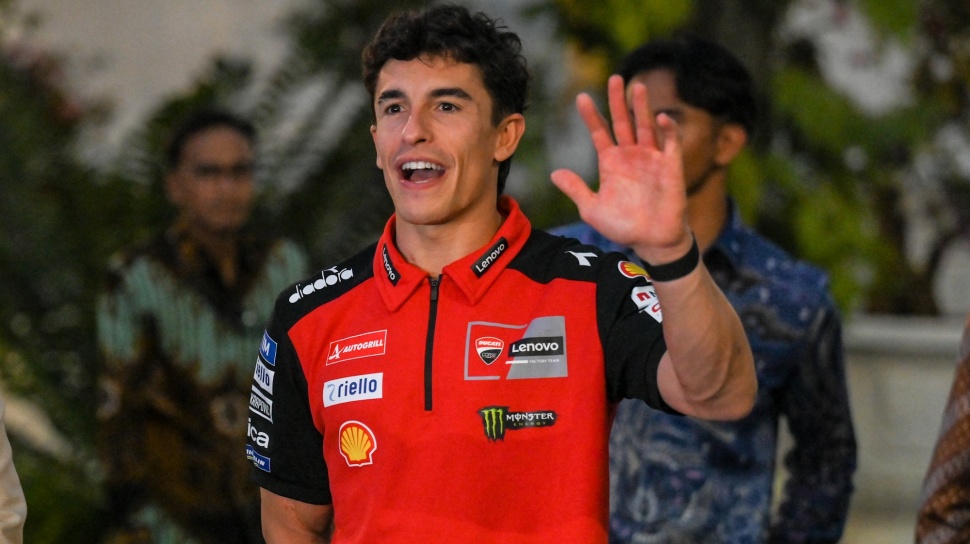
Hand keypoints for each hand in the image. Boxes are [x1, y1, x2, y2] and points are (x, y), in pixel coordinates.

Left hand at [551, 75, 691, 263]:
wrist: (652, 241)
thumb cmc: (624, 227)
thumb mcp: (592, 209)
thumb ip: (576, 189)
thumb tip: (553, 174)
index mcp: (612, 162)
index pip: (600, 132)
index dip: (591, 116)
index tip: (581, 98)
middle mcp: (631, 155)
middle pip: (623, 121)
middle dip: (618, 100)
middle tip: (614, 77)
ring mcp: (652, 158)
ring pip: (646, 126)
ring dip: (642, 106)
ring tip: (637, 86)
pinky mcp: (671, 166)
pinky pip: (670, 143)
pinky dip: (667, 130)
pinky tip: (661, 117)